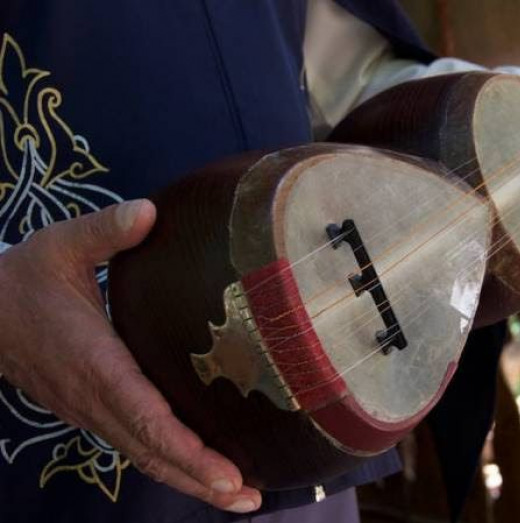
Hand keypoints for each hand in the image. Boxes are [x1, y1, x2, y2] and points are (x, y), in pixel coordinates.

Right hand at [0, 201, 261, 513]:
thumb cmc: (25, 278)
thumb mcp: (61, 244)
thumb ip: (105, 230)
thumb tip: (149, 211)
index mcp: (93, 362)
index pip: (143, 415)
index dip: (185, 448)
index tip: (226, 473)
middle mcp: (95, 398)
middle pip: (151, 452)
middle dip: (200, 479)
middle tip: (251, 500)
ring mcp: (93, 411)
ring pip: (144, 456)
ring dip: (191, 480)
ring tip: (242, 498)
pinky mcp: (95, 410)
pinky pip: (136, 445)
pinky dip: (172, 464)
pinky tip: (205, 471)